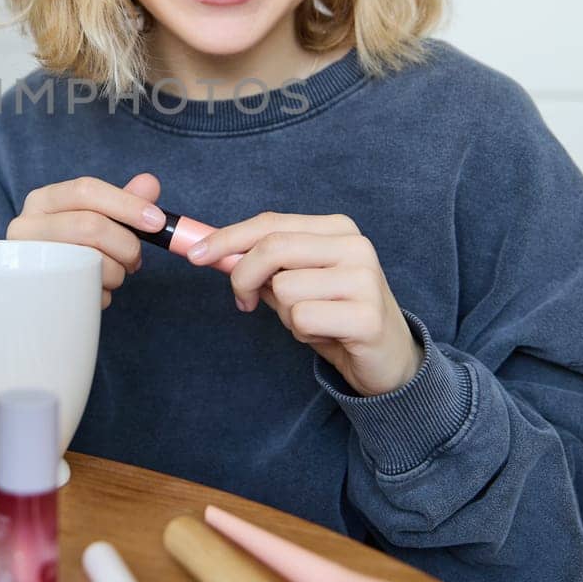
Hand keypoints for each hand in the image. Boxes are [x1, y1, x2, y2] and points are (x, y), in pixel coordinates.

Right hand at [6, 173, 162, 308]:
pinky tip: (97, 289)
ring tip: (113, 275)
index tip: (157, 222)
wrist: (40, 291)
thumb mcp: (96, 219)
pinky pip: (85, 292)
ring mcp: (29, 261)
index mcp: (43, 200)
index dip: (127, 204)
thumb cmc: (73, 247)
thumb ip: (124, 201)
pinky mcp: (36, 293)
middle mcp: (27, 226)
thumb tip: (150, 183)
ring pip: (90, 262)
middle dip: (126, 245)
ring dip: (117, 273)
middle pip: (90, 226)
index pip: (85, 190)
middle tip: (136, 260)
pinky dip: (104, 294)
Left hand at [187, 212, 422, 395]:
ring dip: (284, 314)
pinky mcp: (367, 316)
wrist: (387, 358)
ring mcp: (364, 279)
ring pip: (284, 289)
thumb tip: (212, 252)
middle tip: (244, 301)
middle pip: (273, 248)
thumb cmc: (334, 315)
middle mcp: (354, 246)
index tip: (195, 255)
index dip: (227, 238)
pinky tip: (326, 334)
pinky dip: (302, 333)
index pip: (271, 223)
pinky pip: (302, 319)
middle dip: (243, 276)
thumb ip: (262, 264)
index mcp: (336, 229)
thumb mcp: (296, 282)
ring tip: (311, 319)